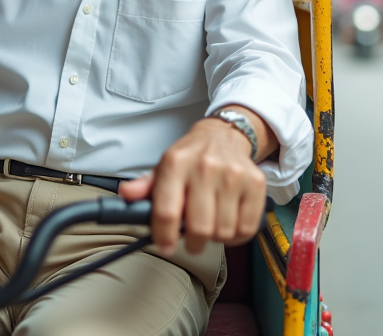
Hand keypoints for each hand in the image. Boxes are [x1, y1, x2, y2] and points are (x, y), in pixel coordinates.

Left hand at [119, 115, 266, 255]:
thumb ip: (144, 186)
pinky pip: (247, 228)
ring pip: (223, 232)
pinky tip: (229, 222)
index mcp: (176, 162)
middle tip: (192, 240)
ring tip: (211, 224)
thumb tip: (126, 195)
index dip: (164, 237)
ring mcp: (233, 175)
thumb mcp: (163, 167)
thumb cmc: (190, 158)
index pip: (167, 211)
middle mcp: (205, 166)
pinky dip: (237, 236)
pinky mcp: (255, 183)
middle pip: (199, 227)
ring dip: (216, 238)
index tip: (165, 247)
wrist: (223, 136)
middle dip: (192, 242)